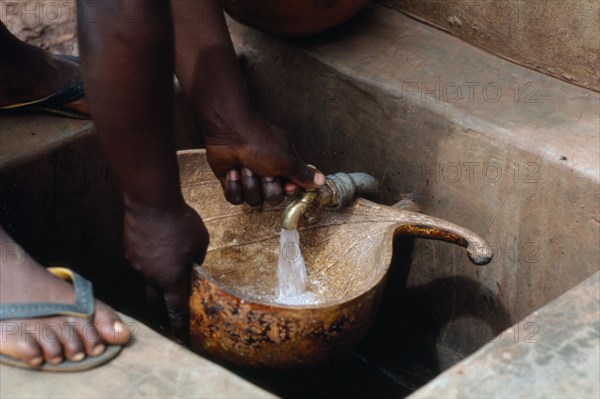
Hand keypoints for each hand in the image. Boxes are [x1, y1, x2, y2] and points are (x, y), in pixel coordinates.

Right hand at [123, 203, 208, 340]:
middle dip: (161, 313)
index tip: (180, 337)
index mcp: (171, 278)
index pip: (175, 309)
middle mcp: (150, 276)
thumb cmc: (180, 222)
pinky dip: (148, 261)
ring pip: (146, 279)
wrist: (151, 202)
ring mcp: (136, 264)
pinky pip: (140, 262)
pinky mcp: (128, 250)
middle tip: (166, 321)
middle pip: (155, 302)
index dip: (178, 324)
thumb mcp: (200, 241)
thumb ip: (197, 258)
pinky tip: (154, 247)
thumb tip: (191, 264)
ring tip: (164, 270)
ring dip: (155, 281)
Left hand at [205, 113, 324, 205]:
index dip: (287, 190)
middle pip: (273, 199)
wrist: (229, 134)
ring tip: (245, 166)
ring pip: (254, 200)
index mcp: (283, 167)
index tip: (285, 182)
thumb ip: (304, 174)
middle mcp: (268, 174)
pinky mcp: (232, 183)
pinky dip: (234, 185)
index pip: (290, 191)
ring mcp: (249, 179)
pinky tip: (233, 171)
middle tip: (263, 170)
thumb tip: (322, 181)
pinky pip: (236, 198)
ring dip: (250, 184)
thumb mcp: (287, 160)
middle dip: (267, 186)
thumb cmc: (260, 143)